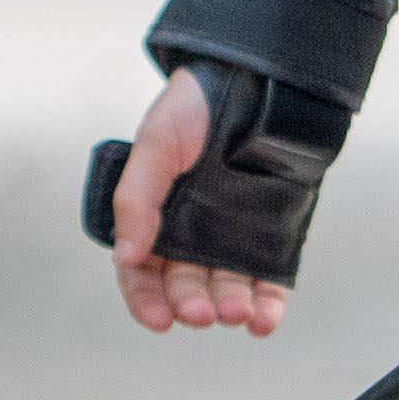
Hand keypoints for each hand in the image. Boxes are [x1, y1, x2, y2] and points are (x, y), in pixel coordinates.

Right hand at [111, 67, 291, 337]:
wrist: (258, 80)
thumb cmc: (197, 107)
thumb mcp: (155, 143)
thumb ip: (136, 196)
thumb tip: (126, 254)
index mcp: (155, 217)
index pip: (142, 273)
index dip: (146, 301)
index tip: (160, 319)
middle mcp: (192, 234)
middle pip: (185, 286)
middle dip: (192, 304)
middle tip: (202, 312)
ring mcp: (233, 238)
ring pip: (227, 289)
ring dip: (230, 307)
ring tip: (237, 313)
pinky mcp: (272, 237)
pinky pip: (268, 281)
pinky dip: (267, 306)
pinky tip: (264, 319)